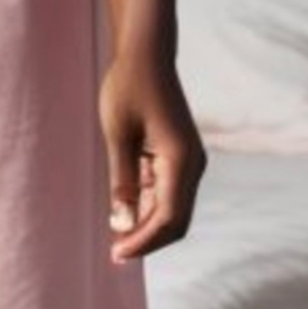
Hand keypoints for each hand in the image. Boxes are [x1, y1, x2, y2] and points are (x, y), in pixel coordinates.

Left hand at [98, 45, 206, 263]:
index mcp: (181, 162)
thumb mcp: (118, 134)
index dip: (143, 242)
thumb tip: (121, 225)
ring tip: (115, 237)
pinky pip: (166, 189)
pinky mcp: (178, 154)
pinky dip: (147, 203)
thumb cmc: (128, 88)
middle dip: (147, 239)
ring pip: (171, 207)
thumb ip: (122, 181)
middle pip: (175, 220)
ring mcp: (187, 160)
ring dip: (146, 223)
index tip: (117, 254)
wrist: (145, 54)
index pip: (168, 219)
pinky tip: (123, 209)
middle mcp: (192, 165)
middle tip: (115, 254)